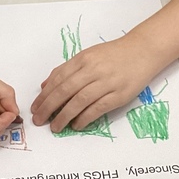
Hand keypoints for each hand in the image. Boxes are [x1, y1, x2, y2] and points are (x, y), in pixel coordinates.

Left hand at [31, 35, 159, 132]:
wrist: (143, 51)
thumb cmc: (114, 54)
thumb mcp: (88, 55)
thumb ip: (67, 69)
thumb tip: (45, 85)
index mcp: (83, 59)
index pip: (58, 78)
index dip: (45, 95)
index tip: (35, 107)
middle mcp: (93, 69)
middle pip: (65, 90)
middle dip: (49, 107)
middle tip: (39, 120)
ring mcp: (107, 82)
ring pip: (79, 101)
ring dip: (64, 116)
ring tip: (55, 127)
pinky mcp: (119, 95)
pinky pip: (98, 108)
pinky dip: (85, 118)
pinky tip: (76, 125)